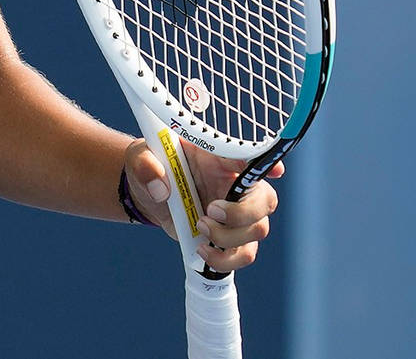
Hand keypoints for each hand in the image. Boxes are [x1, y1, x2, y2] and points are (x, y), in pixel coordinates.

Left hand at [124, 138, 281, 273]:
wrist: (149, 193)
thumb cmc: (152, 167)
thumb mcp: (140, 157)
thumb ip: (145, 164)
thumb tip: (160, 188)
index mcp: (220, 159)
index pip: (251, 158)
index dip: (268, 164)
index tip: (275, 171)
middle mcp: (236, 185)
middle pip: (265, 200)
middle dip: (241, 212)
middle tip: (210, 210)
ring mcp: (237, 214)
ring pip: (258, 230)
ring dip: (229, 237)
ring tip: (199, 227)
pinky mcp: (230, 238)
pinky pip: (244, 255)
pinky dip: (225, 259)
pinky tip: (202, 250)